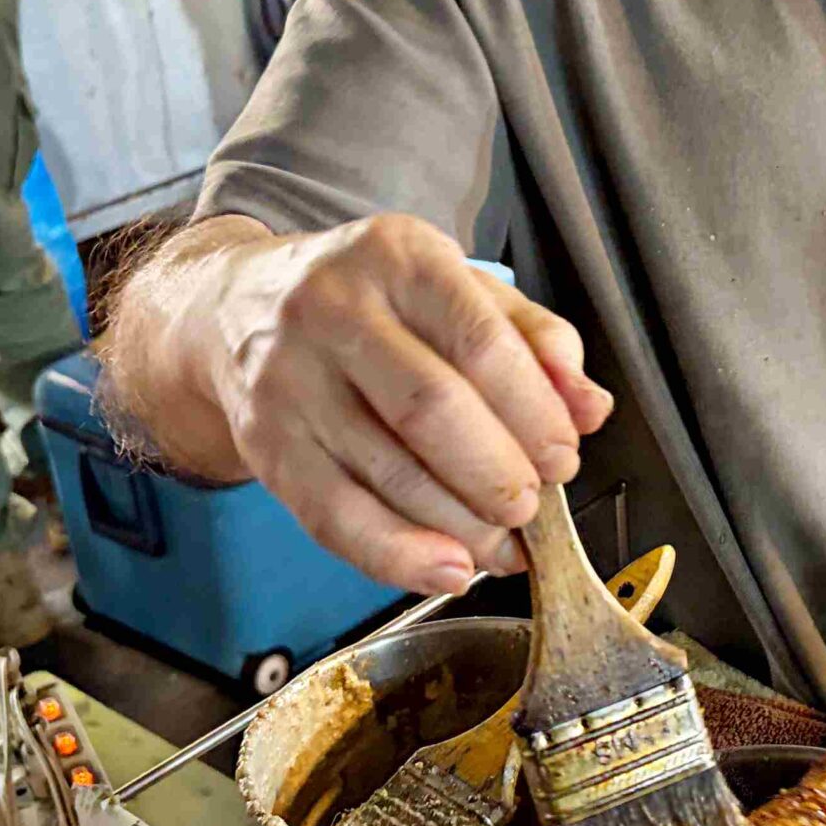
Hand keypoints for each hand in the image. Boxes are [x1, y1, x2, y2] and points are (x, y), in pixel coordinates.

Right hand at [189, 214, 614, 595]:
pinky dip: (399, 556)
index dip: (534, 412)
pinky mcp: (264, 445)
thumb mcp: (457, 288)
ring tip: (504, 544)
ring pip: (388, 472)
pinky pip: (335, 517)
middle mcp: (333, 310)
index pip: (480, 342)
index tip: (564, 453)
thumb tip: (589, 407)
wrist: (236, 309)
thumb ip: (533, 341)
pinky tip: (448, 568)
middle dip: (499, 473)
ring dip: (463, 526)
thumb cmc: (372, 302)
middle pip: (431, 410)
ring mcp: (289, 380)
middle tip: (533, 503)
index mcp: (397, 258)